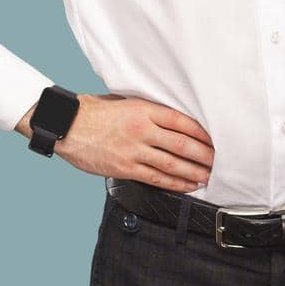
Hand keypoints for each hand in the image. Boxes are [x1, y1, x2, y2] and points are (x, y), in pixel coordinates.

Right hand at [18, 93, 214, 192]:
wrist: (66, 125)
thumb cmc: (93, 111)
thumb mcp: (122, 100)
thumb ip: (146, 109)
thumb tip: (171, 117)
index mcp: (143, 109)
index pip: (182, 121)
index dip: (202, 133)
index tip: (214, 139)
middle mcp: (141, 129)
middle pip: (182, 144)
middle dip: (204, 155)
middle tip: (218, 160)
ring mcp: (133, 150)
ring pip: (172, 164)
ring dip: (194, 172)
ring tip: (208, 176)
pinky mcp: (125, 168)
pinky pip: (156, 178)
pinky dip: (175, 183)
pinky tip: (188, 185)